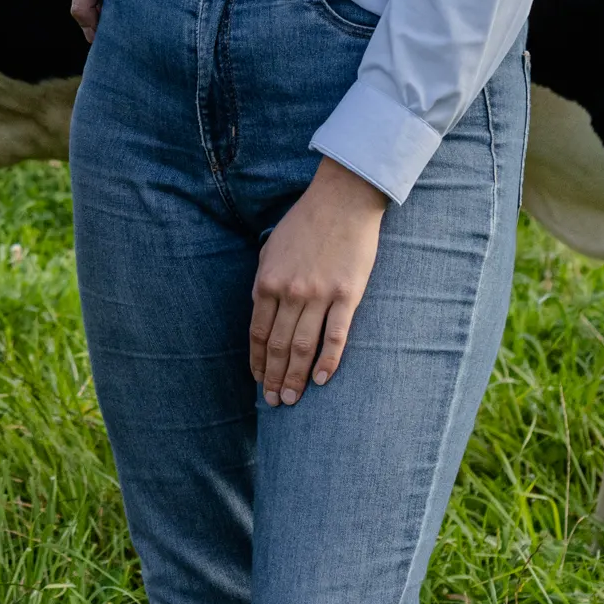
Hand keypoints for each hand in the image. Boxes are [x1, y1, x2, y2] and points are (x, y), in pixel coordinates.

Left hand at [250, 157, 390, 405]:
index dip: (256, 361)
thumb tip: (260, 312)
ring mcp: (319, 295)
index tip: (257, 381)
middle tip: (274, 402)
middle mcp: (290, 292)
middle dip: (273, 376)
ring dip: (295, 376)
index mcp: (267, 282)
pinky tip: (321, 381)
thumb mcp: (271, 249)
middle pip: (277, 345)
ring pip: (303, 347)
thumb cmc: (305, 222)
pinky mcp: (347, 295)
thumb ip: (264, 281)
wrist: (342, 200)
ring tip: (292, 399)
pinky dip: (328, 361)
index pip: (257, 332)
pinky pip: (336, 336)